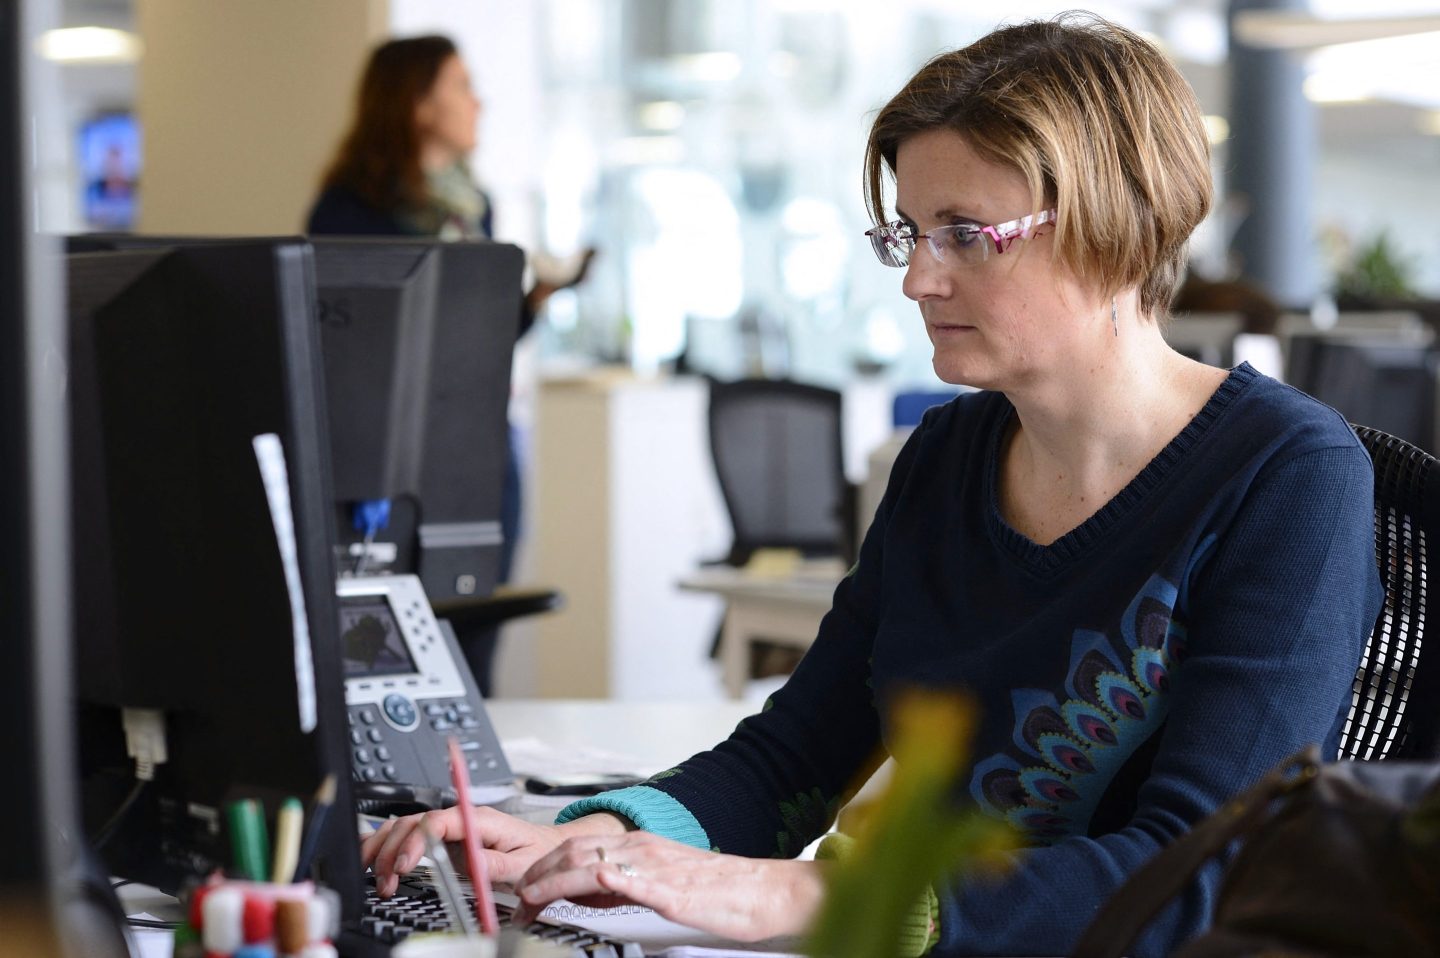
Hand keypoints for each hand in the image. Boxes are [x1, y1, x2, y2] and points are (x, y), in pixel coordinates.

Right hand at [361, 807, 627, 896]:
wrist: (545, 846)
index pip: (438, 820)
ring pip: (405, 825)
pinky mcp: (444, 835)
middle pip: (414, 822)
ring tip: (376, 876)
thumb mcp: (523, 863)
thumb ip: (495, 864)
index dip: (416, 841)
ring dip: (385, 848)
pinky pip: (409, 833)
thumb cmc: (536, 852)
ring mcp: (450, 824)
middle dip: (392, 850)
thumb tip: (472, 865)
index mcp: (480, 819)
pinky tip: (374, 858)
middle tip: (386, 881)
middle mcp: (460, 817)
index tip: (404, 866)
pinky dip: (387, 843)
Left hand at [513, 832, 825, 942]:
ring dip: (556, 881)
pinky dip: (611, 882)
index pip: (577, 847)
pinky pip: (637, 882)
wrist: (759, 890)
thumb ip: (624, 885)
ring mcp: (656, 867)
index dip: (544, 866)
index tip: (524, 889)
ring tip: (532, 898)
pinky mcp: (673, 891)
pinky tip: (596, 884)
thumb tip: (591, 894)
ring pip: (594, 864)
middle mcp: (642, 848)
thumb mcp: (659, 882)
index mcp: (638, 844)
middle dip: (538, 874)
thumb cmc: (716, 890)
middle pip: (575, 851)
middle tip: (517, 898)